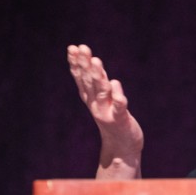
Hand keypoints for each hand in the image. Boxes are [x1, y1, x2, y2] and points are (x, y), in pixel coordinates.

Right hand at [68, 44, 143, 178]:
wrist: (122, 147)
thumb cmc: (113, 119)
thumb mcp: (101, 100)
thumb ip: (96, 82)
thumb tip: (89, 60)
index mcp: (90, 99)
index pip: (81, 78)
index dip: (76, 63)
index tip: (72, 47)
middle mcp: (96, 104)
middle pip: (89, 82)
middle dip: (85, 65)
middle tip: (82, 48)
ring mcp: (107, 112)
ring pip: (102, 92)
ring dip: (98, 76)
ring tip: (96, 61)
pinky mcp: (120, 120)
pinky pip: (119, 107)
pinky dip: (118, 96)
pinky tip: (115, 84)